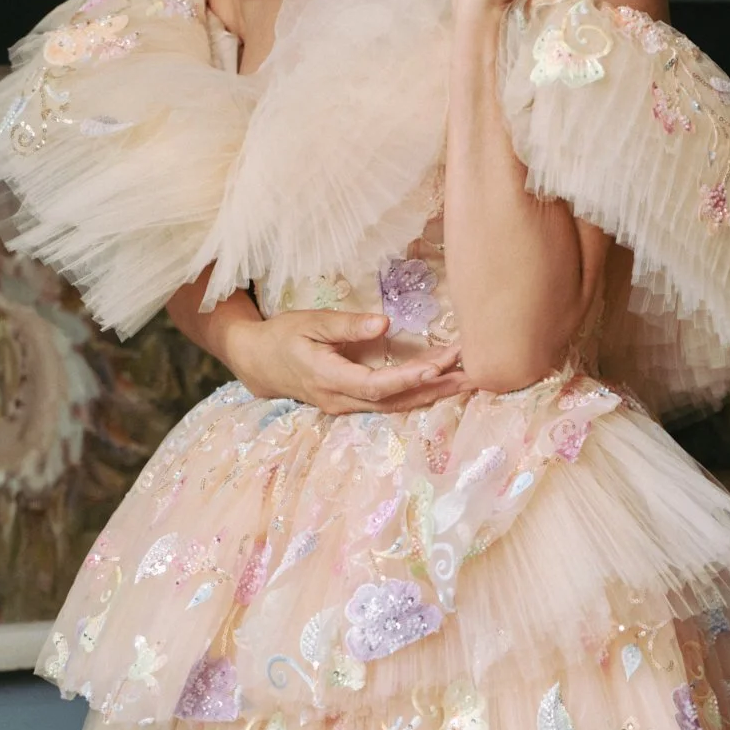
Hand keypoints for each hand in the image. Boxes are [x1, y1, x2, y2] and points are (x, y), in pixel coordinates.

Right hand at [223, 308, 464, 416]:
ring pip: (395, 405)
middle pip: (394, 400)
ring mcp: (346, 407)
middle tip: (470, 374)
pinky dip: (416, 394)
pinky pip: (390, 404)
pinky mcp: (352, 404)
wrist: (259, 364)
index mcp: (329, 378)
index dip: (408, 378)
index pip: (376, 385)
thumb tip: (384, 324)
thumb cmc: (284, 336)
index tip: (438, 366)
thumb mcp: (310, 322)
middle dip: (434, 388)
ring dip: (431, 394)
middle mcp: (340, 400)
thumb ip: (346, 326)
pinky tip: (441, 386)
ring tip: (466, 381)